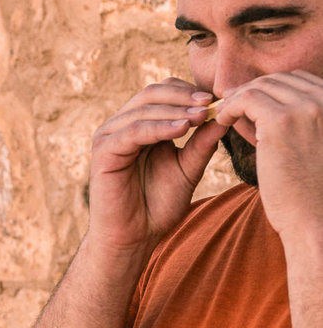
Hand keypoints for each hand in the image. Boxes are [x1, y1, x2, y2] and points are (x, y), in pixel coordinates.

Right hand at [85, 78, 227, 261]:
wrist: (133, 236)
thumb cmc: (156, 205)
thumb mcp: (187, 169)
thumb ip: (201, 143)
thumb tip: (224, 116)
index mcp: (139, 125)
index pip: (162, 92)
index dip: (188, 91)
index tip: (217, 99)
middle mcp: (121, 126)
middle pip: (151, 93)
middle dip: (183, 96)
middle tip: (210, 103)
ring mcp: (109, 136)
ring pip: (143, 109)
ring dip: (175, 110)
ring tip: (201, 116)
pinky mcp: (103, 151)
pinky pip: (133, 131)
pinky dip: (159, 128)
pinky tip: (182, 130)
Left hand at [214, 70, 322, 240]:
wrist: (316, 220)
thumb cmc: (311, 190)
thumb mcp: (310, 145)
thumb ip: (293, 122)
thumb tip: (256, 106)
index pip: (300, 79)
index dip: (270, 87)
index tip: (248, 99)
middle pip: (280, 79)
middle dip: (251, 89)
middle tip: (229, 103)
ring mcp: (307, 109)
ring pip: (261, 86)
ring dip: (237, 98)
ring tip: (223, 114)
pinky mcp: (282, 122)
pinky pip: (247, 98)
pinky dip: (230, 106)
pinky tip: (222, 120)